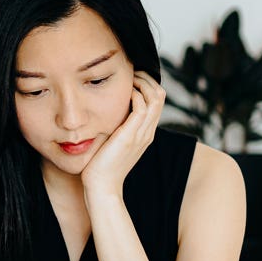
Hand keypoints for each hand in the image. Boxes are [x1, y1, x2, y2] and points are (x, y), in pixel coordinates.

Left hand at [80, 70, 164, 197]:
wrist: (102, 187)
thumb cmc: (101, 167)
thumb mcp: (112, 142)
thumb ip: (115, 127)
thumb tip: (104, 110)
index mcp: (145, 133)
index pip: (157, 100)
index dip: (147, 84)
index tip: (130, 77)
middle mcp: (147, 132)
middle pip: (160, 95)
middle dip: (146, 78)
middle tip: (130, 73)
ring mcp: (141, 134)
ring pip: (155, 97)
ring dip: (142, 82)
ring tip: (127, 78)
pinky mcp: (130, 136)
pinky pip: (142, 107)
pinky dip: (135, 94)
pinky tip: (123, 92)